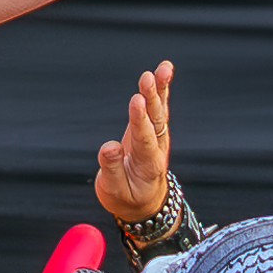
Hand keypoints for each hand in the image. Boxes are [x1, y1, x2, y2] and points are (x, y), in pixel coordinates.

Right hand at [95, 60, 173, 222]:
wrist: (144, 203)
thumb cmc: (126, 197)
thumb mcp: (113, 191)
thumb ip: (111, 169)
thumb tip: (109, 146)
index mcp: (148, 165)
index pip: (144, 139)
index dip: (140, 119)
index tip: (136, 101)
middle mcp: (156, 148)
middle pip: (156, 121)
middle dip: (152, 99)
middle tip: (148, 78)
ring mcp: (156, 137)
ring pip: (160, 111)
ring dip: (161, 90)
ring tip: (163, 69)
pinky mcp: (151, 129)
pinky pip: (157, 108)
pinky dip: (161, 89)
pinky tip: (163, 71)